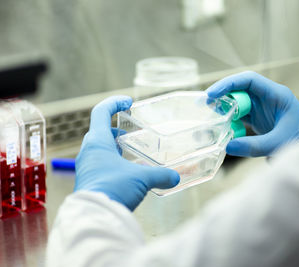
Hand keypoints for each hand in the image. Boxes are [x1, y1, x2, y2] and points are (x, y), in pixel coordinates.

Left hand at [74, 96, 179, 210]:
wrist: (95, 215)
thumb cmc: (114, 188)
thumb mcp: (142, 179)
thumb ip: (161, 175)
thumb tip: (176, 177)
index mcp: (98, 142)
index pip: (101, 112)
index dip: (114, 103)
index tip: (128, 102)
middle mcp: (89, 152)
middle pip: (99, 131)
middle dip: (115, 129)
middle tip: (129, 131)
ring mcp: (87, 167)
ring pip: (99, 148)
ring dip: (113, 146)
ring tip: (129, 151)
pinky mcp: (89, 180)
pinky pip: (100, 164)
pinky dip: (112, 161)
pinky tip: (126, 171)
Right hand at [206, 71, 298, 156]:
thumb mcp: (279, 143)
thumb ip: (254, 146)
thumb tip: (227, 146)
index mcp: (276, 95)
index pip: (250, 80)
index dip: (229, 83)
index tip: (213, 94)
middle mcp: (268, 98)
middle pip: (241, 88)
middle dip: (223, 94)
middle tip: (205, 104)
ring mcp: (263, 108)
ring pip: (239, 101)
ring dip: (225, 106)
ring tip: (210, 115)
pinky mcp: (260, 119)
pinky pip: (241, 114)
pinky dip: (230, 119)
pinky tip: (221, 126)